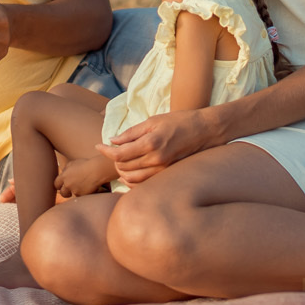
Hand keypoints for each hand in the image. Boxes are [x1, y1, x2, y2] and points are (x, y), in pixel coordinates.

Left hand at [54, 154, 117, 196]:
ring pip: (72, 194)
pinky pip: (81, 196)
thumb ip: (66, 169)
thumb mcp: (73, 163)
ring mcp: (75, 190)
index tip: (63, 185)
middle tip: (70, 190)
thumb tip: (63, 173)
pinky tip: (88, 187)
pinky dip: (83, 193)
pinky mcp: (82, 195)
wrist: (97, 170)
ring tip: (82, 187)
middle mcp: (68, 184)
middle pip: (62, 193)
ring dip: (75, 192)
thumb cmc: (86, 164)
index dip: (59, 185)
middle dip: (66, 192)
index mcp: (64, 176)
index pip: (56, 184)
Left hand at [98, 109, 217, 183]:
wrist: (205, 130)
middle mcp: (156, 159)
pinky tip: (130, 172)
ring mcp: (162, 170)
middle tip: (111, 151)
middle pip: (123, 168)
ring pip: (132, 179)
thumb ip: (131, 132)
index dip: (105, 151)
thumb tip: (113, 140)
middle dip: (113, 160)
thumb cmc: (179, 121)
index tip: (98, 146)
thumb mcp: (153, 120)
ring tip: (120, 161)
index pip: (119, 154)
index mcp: (151, 143)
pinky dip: (132, 181)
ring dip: (121, 172)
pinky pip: (144, 184)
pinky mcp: (167, 174)